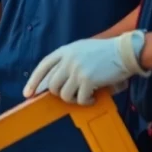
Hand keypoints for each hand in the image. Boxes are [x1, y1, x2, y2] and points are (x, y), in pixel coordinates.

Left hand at [23, 30, 148, 105]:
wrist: (124, 52)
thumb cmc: (104, 52)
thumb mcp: (80, 49)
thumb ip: (67, 61)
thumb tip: (55, 83)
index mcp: (64, 51)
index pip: (43, 66)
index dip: (34, 81)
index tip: (27, 93)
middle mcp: (68, 60)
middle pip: (52, 85)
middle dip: (59, 93)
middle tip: (72, 94)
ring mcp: (77, 70)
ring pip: (64, 94)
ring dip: (73, 99)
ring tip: (84, 95)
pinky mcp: (88, 80)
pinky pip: (80, 99)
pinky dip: (86, 102)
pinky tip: (93, 98)